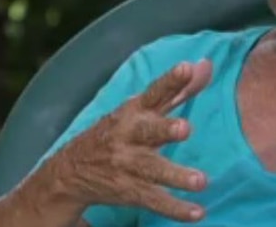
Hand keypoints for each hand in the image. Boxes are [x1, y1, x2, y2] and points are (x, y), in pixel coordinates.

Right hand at [50, 60, 213, 221]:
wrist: (68, 172)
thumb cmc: (120, 132)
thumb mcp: (142, 108)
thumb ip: (176, 89)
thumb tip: (206, 63)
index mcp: (134, 111)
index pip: (154, 93)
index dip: (170, 81)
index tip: (186, 68)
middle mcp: (129, 136)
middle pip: (148, 131)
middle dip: (164, 129)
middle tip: (185, 128)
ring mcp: (127, 165)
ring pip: (152, 170)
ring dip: (176, 175)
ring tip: (201, 181)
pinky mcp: (128, 191)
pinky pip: (154, 200)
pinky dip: (175, 209)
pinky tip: (197, 213)